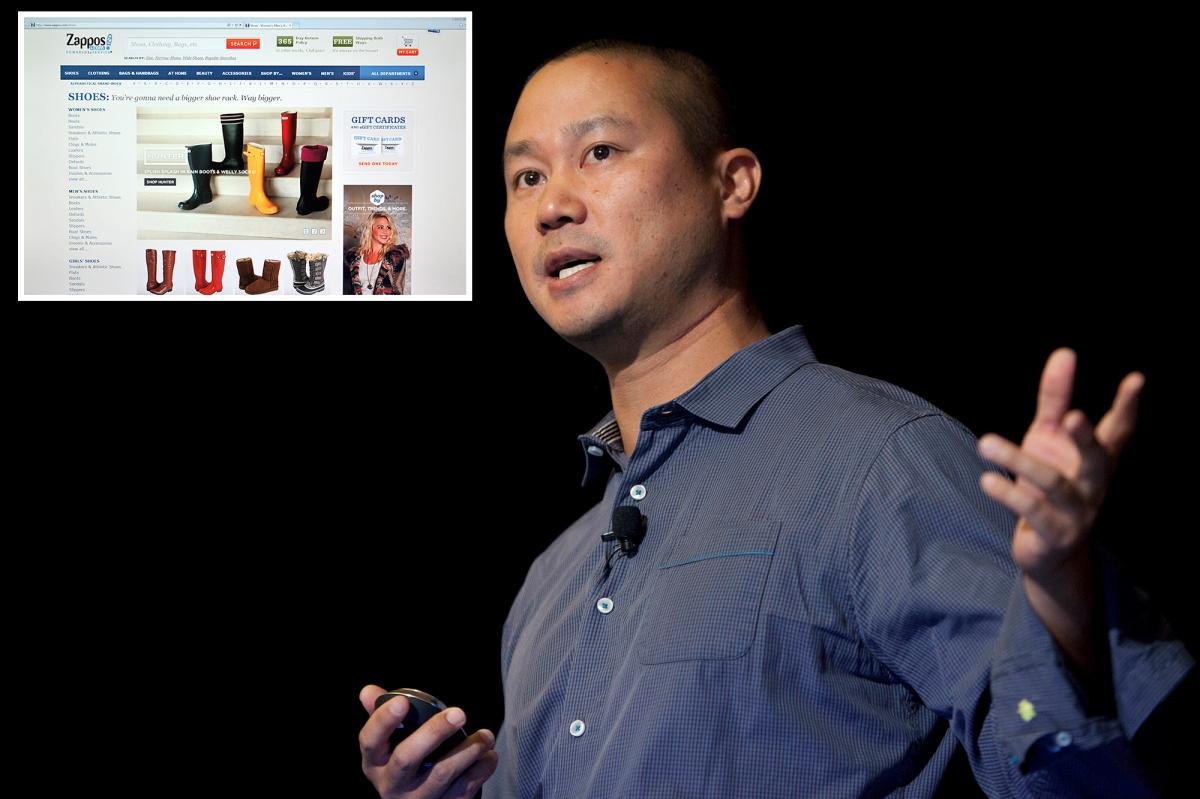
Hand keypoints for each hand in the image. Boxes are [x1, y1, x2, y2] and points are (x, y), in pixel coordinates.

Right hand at [358, 684, 498, 798]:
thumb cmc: (406, 763)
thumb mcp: (388, 745)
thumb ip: (381, 714)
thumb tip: (368, 690)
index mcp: (375, 763)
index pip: (369, 741)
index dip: (383, 721)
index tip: (402, 701)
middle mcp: (392, 784)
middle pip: (406, 758)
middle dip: (433, 733)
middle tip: (458, 713)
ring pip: (441, 774)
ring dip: (467, 750)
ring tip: (485, 735)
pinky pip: (465, 789)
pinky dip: (481, 769)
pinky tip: (489, 755)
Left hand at [976, 349, 1142, 670]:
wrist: (1047, 552)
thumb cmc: (1048, 485)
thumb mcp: (1047, 438)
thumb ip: (1055, 399)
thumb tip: (1065, 352)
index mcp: (1097, 461)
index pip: (1119, 431)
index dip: (1128, 407)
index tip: (1136, 379)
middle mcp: (1094, 486)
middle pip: (1096, 460)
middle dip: (1085, 439)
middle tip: (1072, 416)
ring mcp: (1078, 514)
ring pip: (1053, 485)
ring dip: (1019, 462)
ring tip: (985, 442)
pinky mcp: (1055, 536)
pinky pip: (1034, 514)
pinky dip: (1010, 495)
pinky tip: (987, 480)